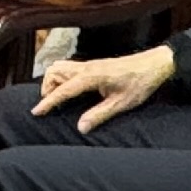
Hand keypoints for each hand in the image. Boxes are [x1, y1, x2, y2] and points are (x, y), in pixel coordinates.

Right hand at [30, 44, 175, 133]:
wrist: (155, 64)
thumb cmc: (140, 83)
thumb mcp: (122, 103)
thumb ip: (99, 115)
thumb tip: (80, 127)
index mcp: (91, 76)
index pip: (62, 90)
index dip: (48, 102)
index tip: (36, 112)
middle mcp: (86, 67)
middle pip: (54, 72)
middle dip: (47, 88)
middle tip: (50, 106)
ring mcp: (89, 63)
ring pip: (60, 66)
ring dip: (53, 80)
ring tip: (57, 98)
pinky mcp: (93, 64)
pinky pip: (68, 66)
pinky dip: (61, 76)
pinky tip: (69, 89)